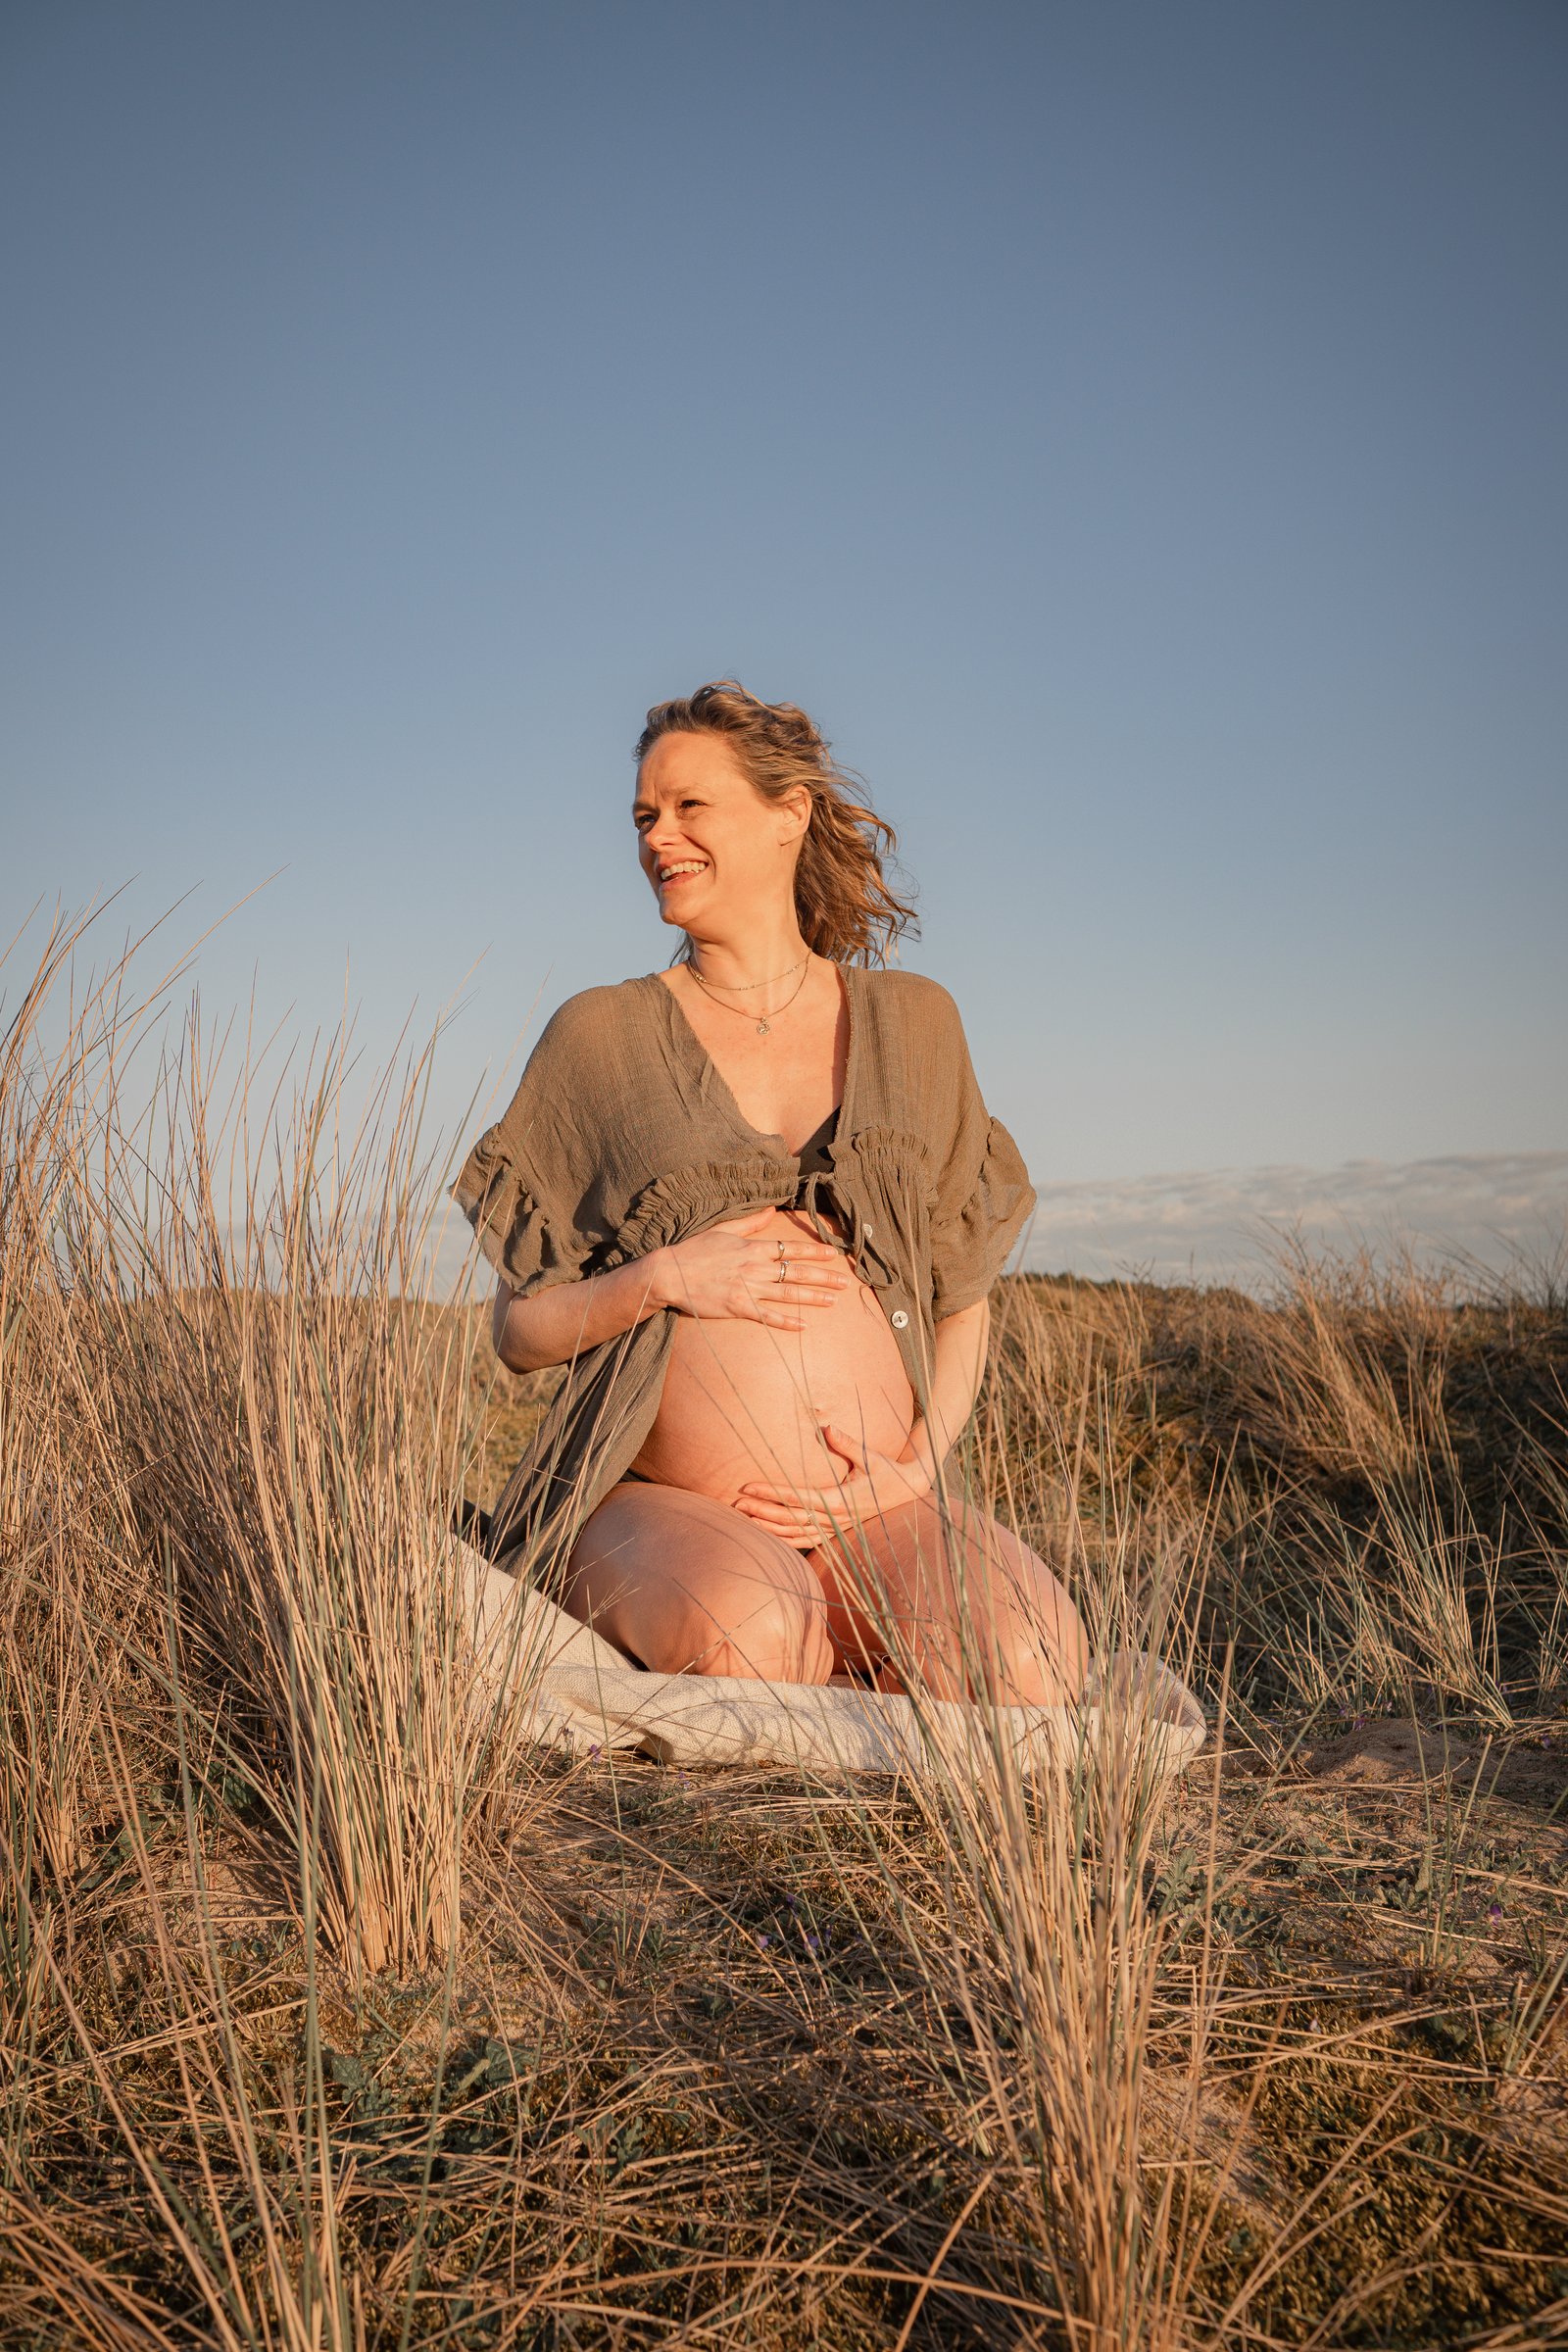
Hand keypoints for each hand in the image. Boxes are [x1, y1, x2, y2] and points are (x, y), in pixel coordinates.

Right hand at [654, 1208, 849, 1329]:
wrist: (670, 1273)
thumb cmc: (694, 1250)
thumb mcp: (723, 1229)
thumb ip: (751, 1222)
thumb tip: (771, 1210)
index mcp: (753, 1248)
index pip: (791, 1248)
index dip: (814, 1252)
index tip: (833, 1255)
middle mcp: (756, 1268)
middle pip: (797, 1273)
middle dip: (824, 1278)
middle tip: (845, 1283)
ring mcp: (748, 1289)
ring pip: (788, 1294)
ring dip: (813, 1298)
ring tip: (833, 1301)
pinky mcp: (739, 1308)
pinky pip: (768, 1316)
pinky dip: (787, 1321)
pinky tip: (804, 1325)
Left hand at [734, 1421, 931, 1548]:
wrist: (908, 1491)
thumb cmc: (887, 1470)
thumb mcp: (870, 1455)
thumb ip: (847, 1442)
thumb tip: (828, 1427)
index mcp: (841, 1500)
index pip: (798, 1499)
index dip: (771, 1494)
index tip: (748, 1487)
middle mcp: (836, 1518)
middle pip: (790, 1520)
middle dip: (761, 1512)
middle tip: (735, 1504)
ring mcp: (836, 1529)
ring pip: (796, 1535)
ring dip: (769, 1529)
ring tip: (744, 1520)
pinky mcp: (836, 1532)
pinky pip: (806, 1542)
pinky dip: (785, 1540)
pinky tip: (767, 1535)